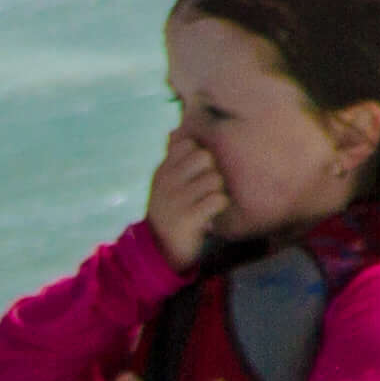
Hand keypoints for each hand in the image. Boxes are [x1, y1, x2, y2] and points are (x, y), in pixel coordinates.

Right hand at [146, 129, 224, 271]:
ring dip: (217, 191)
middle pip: (205, 157)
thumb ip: (172, 157)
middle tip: (206, 188)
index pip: (188, 144)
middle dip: (212, 171)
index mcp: (162, 171)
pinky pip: (218, 199)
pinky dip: (220, 207)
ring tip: (208, 203)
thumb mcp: (164, 183)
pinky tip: (212, 214)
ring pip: (215, 178)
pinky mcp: (188, 218)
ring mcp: (176, 200)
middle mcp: (167, 182)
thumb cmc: (169, 212)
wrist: (159, 251)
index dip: (199, 154)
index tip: (197, 171)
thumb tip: (176, 130)